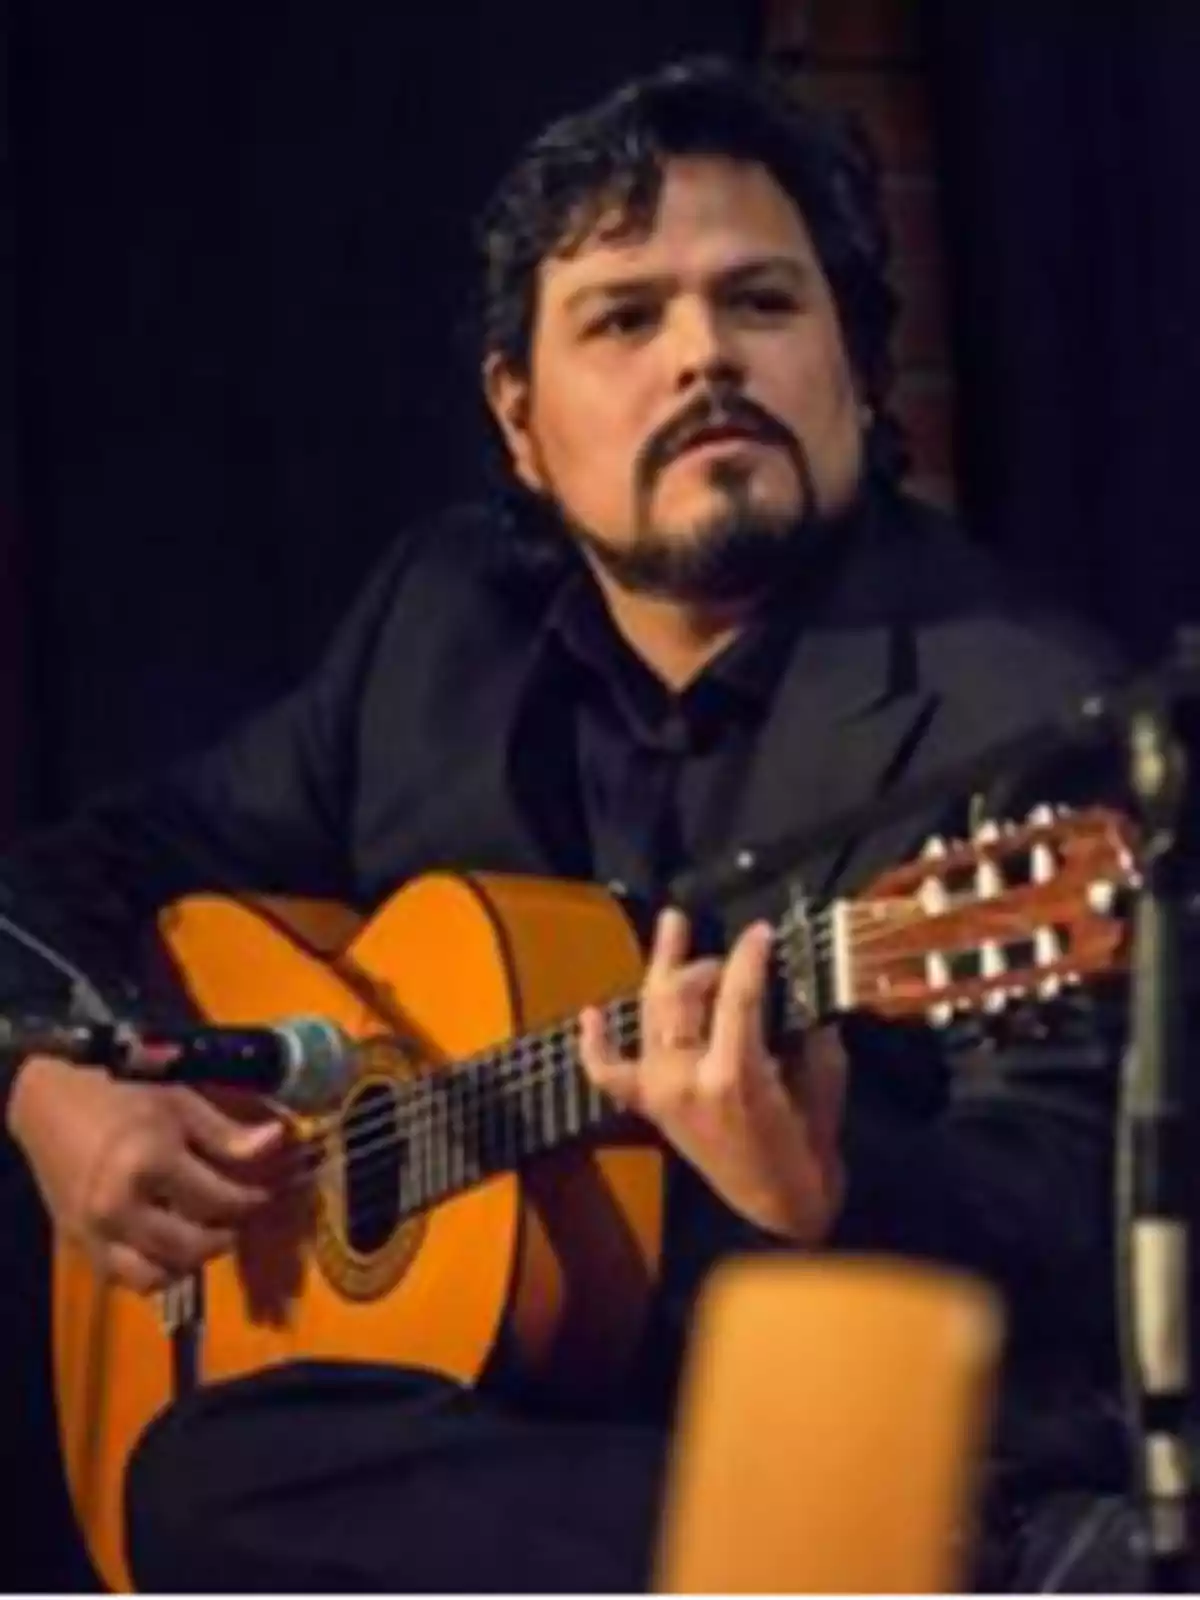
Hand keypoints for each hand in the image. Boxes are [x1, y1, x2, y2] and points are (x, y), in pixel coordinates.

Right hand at [7, 1054, 282, 1291]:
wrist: (48, 1106)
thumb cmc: (119, 1094)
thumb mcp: (178, 1103)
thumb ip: (225, 1133)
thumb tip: (275, 1142)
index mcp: (150, 1162)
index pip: (219, 1200)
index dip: (249, 1200)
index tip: (263, 1194)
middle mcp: (123, 1206)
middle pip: (192, 1245)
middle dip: (225, 1236)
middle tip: (236, 1220)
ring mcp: (98, 1232)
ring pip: (158, 1275)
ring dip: (190, 1263)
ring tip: (205, 1237)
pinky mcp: (81, 1246)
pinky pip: (125, 1279)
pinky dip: (154, 1272)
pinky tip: (169, 1249)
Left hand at [578, 909, 845, 1243]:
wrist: (773, 1215)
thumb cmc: (806, 1151)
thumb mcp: (821, 1086)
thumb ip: (810, 1039)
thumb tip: (801, 994)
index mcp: (734, 1074)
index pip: (737, 995)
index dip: (750, 955)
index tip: (763, 931)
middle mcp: (685, 1077)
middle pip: (681, 995)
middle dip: (706, 963)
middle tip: (731, 956)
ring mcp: (659, 1090)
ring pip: (649, 1012)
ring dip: (662, 969)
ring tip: (673, 924)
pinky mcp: (649, 1106)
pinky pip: (611, 1074)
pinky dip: (596, 1045)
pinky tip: (591, 1014)